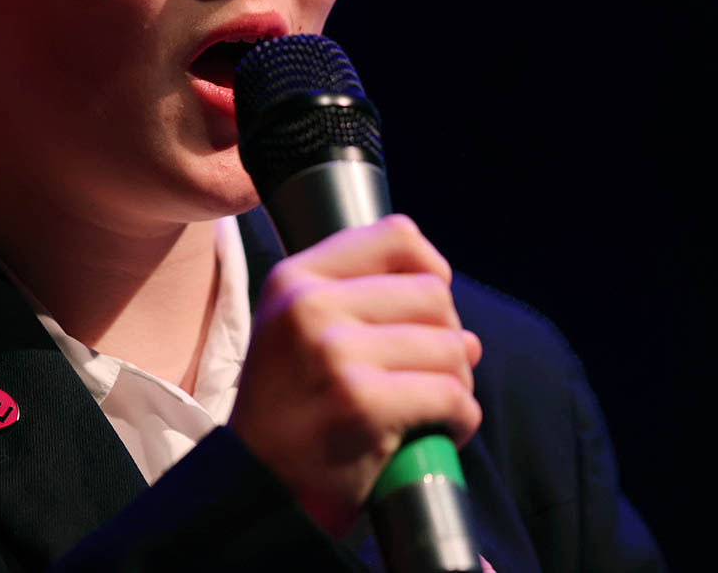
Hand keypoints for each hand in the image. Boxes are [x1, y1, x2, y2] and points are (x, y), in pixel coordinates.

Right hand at [229, 214, 481, 536]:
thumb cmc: (289, 406)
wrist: (255, 482)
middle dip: (447, 338)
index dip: (430, 270)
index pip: (397, 236)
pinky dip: (460, 419)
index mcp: (294, 277)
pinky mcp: (360, 402)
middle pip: (433, 294)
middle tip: (427, 372)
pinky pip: (452, 396)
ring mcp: (333, 352)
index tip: (426, 308)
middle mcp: (309, 304)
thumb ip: (362, 301)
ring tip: (430, 405)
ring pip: (451, 346)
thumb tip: (461, 320)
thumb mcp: (297, 329)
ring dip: (456, 382)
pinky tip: (437, 431)